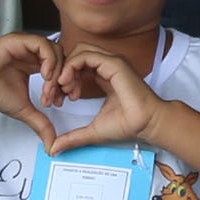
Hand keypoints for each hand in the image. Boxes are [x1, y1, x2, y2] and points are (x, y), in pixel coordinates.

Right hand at [0, 33, 58, 145]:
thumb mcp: (23, 109)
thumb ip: (40, 123)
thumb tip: (52, 144)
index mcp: (33, 63)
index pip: (60, 67)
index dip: (65, 84)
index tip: (62, 101)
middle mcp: (30, 51)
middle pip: (62, 57)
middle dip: (66, 77)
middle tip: (61, 96)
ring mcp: (24, 44)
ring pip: (55, 49)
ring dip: (58, 70)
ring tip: (50, 89)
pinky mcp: (17, 41)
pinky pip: (42, 45)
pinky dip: (49, 60)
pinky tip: (45, 76)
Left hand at [44, 46, 167, 153]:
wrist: (146, 125)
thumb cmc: (127, 126)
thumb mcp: (91, 131)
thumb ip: (72, 137)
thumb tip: (54, 148)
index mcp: (104, 76)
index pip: (77, 67)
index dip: (63, 79)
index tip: (58, 99)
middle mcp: (107, 66)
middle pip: (75, 55)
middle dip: (61, 71)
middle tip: (55, 92)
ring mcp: (111, 62)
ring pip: (78, 51)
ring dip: (65, 68)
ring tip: (61, 87)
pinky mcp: (113, 63)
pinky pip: (85, 55)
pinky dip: (71, 66)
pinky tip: (67, 82)